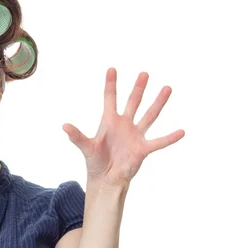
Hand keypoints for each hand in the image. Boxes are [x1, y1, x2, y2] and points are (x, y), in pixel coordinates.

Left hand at [63, 68, 184, 188]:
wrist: (106, 179)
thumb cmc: (95, 162)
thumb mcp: (86, 147)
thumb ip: (77, 136)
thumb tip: (64, 126)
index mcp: (109, 122)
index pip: (110, 99)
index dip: (111, 84)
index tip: (112, 69)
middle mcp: (124, 125)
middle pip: (132, 103)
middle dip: (138, 88)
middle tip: (144, 73)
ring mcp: (135, 135)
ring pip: (149, 116)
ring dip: (158, 103)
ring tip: (167, 88)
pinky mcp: (143, 149)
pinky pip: (159, 142)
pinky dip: (170, 138)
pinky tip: (182, 131)